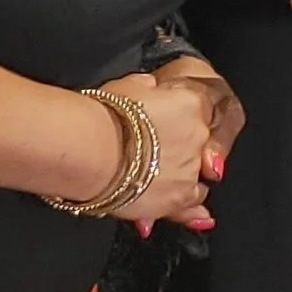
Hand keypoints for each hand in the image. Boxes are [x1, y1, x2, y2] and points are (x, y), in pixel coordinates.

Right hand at [98, 61, 241, 227]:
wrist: (90, 150)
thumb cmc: (104, 117)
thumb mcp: (125, 86)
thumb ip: (146, 87)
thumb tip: (150, 86)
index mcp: (190, 102)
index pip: (200, 108)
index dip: (182, 117)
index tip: (168, 124)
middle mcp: (198, 134)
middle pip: (200, 142)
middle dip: (182, 147)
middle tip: (156, 152)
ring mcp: (191, 167)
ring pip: (197, 174)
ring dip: (182, 176)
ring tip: (156, 180)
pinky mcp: (179, 197)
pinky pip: (192, 202)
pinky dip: (184, 205)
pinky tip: (168, 204)